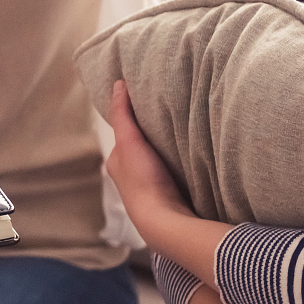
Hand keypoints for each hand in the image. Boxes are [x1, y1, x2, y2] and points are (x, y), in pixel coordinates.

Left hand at [104, 80, 190, 238]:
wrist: (163, 219)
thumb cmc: (142, 180)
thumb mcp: (129, 140)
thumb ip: (122, 114)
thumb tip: (118, 85)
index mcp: (116, 161)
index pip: (122, 132)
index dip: (131, 117)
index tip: (145, 100)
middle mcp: (129, 174)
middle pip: (139, 147)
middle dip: (149, 133)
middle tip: (168, 113)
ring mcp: (149, 186)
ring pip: (155, 159)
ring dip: (164, 149)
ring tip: (181, 130)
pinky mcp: (168, 194)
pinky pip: (170, 171)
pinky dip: (175, 161)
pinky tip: (187, 155)